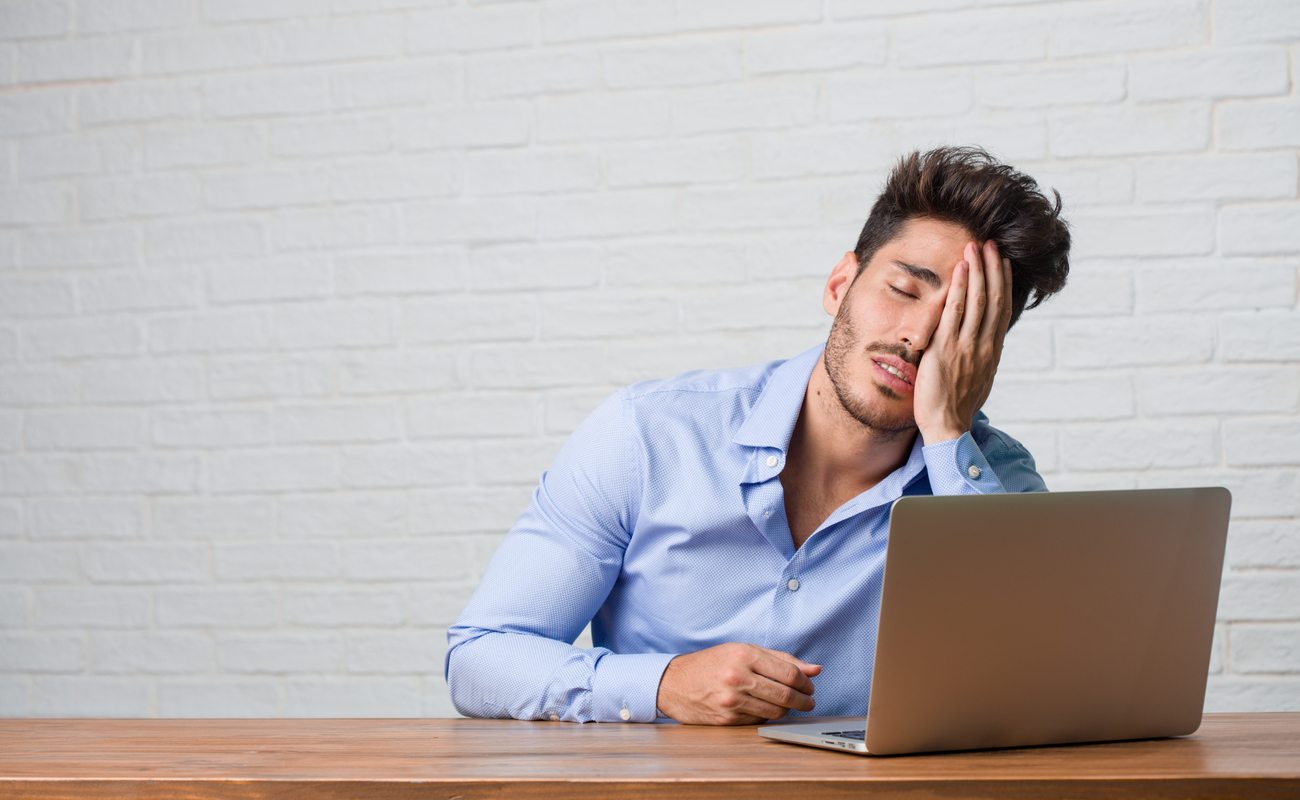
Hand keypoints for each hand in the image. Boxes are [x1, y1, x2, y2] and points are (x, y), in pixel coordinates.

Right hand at [655, 643, 821, 724]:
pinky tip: (764, 709)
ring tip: (788, 705)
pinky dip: (766, 716)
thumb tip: (815, 669)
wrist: (674, 682)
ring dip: (787, 710)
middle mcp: (738, 677)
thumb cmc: (711, 663)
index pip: (789, 673)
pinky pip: (759, 721)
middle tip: (809, 701)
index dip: (805, 683)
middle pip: (785, 695)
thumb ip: (780, 659)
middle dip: (803, 700)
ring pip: (775, 711)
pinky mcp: (727, 718)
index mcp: (744, 655)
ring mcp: (732, 700)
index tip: (810, 687)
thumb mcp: (743, 651)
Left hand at [912, 239, 1011, 443]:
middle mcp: (983, 345)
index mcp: (992, 351)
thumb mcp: (977, 378)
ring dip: (977, 270)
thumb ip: (980, 356)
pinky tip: (959, 270)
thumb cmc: (958, 405)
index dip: (1004, 283)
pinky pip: (955, 313)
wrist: (947, 426)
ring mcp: (966, 345)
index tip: (1004, 262)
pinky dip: (959, 289)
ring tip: (976, 246)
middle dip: (993, 269)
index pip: (1002, 310)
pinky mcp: (946, 348)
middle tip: (991, 243)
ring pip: (978, 301)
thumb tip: (982, 343)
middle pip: (994, 299)